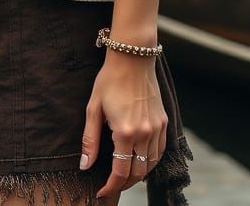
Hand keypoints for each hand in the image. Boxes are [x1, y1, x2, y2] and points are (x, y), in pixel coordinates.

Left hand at [79, 52, 167, 198]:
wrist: (132, 57)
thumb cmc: (109, 80)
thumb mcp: (93, 107)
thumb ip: (90, 139)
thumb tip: (85, 166)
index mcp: (125, 131)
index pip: (120, 172)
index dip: (111, 186)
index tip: (101, 192)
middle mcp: (145, 133)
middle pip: (138, 173)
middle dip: (124, 183)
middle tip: (112, 185)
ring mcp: (157, 128)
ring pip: (151, 165)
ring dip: (138, 174)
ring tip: (125, 175)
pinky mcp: (164, 122)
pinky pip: (161, 151)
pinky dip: (152, 162)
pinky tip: (141, 161)